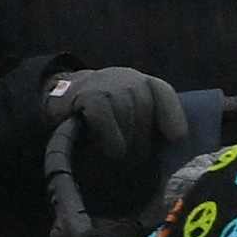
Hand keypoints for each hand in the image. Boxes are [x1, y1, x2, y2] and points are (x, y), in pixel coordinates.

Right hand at [45, 67, 180, 230]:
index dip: (171, 115)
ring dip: (124, 141)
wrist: (60, 102)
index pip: (162, 93)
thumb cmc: (104, 117)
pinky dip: (110, 138)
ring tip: (118, 155)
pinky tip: (111, 151)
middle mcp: (128, 78)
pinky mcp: (87, 95)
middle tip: (133, 159)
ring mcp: (106, 83)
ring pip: (126, 115)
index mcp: (143, 83)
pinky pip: (105, 118)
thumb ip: (151, 125)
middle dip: (141, 139)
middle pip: (145, 110)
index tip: (175, 138)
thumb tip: (172, 149)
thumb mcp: (131, 114)